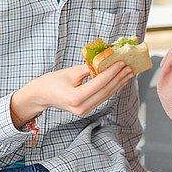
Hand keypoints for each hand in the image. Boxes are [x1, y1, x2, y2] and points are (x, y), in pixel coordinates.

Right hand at [11, 62, 133, 124]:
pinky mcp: (86, 110)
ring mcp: (85, 110)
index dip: (113, 72)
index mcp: (76, 98)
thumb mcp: (69, 72)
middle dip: (119, 78)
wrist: (41, 96)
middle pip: (106, 91)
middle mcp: (82, 107)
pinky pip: (102, 98)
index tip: (122, 62)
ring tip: (128, 73)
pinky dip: (111, 88)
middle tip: (130, 67)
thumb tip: (105, 61)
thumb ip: (88, 68)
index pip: (100, 83)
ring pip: (106, 95)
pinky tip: (119, 81)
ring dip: (119, 84)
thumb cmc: (51, 82)